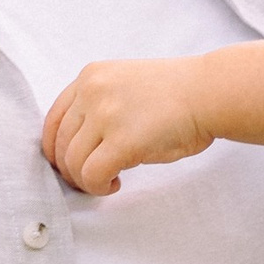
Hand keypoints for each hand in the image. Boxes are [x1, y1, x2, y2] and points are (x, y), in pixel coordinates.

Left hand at [43, 57, 210, 195]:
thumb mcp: (125, 85)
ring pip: (72, 162)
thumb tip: (77, 147)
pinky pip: (92, 175)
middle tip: (91, 180)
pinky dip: (99, 187)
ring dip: (85, 180)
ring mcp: (105, 114)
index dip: (55, 149)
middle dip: (70, 170)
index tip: (69, 165)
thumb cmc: (178, 95)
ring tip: (108, 181)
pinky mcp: (122, 140)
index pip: (52, 119)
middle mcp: (91, 91)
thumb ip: (98, 106)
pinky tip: (116, 183)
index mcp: (90, 76)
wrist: (210, 93)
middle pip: (60, 144)